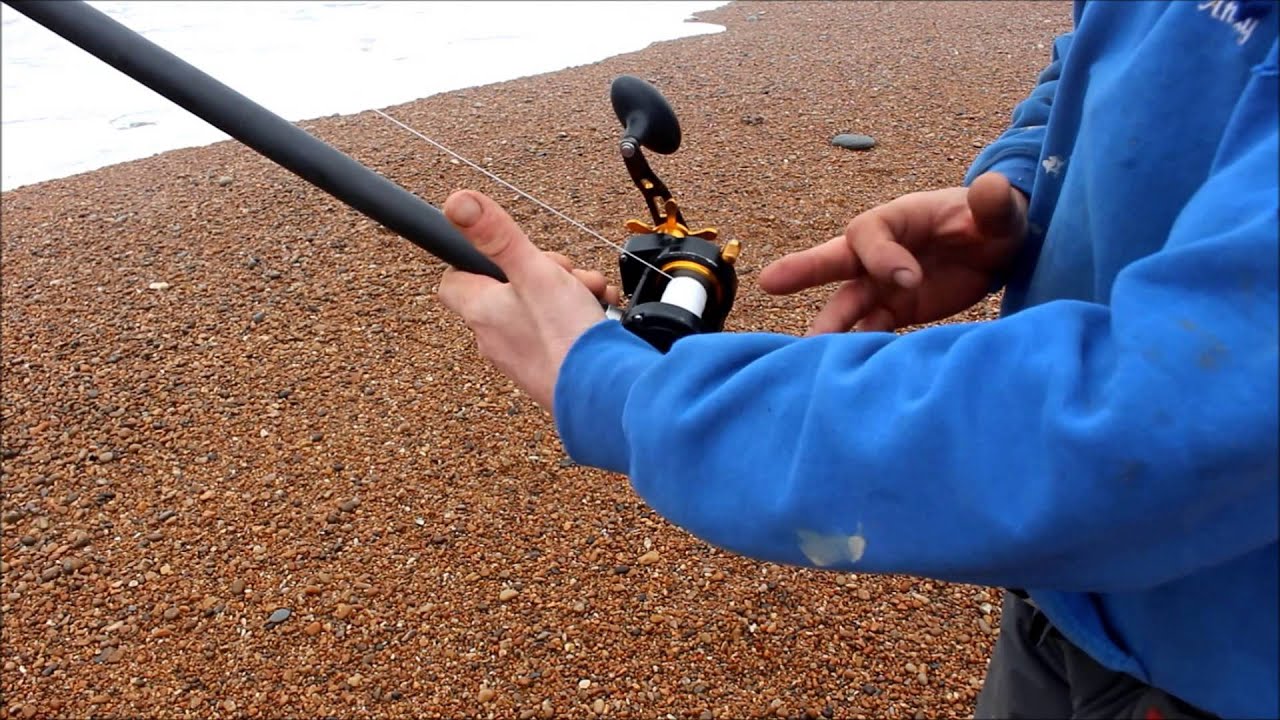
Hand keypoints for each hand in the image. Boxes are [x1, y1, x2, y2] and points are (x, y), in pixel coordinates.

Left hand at [436, 190, 611, 409]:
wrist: (602, 392)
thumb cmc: (564, 338)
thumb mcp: (534, 270)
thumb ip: (497, 235)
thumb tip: (456, 202)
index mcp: (482, 311)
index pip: (454, 280)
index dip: (475, 260)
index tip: (501, 254)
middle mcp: (495, 337)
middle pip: (507, 290)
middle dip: (542, 272)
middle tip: (562, 274)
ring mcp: (522, 356)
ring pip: (538, 309)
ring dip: (566, 292)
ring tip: (588, 294)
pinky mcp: (550, 369)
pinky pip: (558, 332)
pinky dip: (578, 318)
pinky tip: (598, 315)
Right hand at [758, 172, 1028, 333]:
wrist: (1000, 250)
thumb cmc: (995, 220)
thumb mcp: (1000, 208)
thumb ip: (993, 202)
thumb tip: (990, 187)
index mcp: (897, 219)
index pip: (870, 233)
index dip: (882, 256)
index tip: (909, 280)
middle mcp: (880, 252)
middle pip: (835, 260)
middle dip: (804, 270)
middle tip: (768, 281)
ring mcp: (883, 283)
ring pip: (847, 303)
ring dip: (829, 324)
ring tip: (807, 349)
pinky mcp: (896, 311)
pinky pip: (871, 328)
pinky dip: (859, 347)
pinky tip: (847, 369)